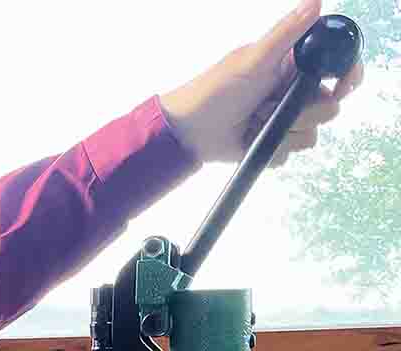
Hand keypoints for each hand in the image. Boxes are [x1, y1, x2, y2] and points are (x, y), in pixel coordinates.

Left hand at [160, 0, 363, 165]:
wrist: (187, 132)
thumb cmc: (213, 91)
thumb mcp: (253, 59)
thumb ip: (286, 33)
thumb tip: (316, 2)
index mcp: (292, 65)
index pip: (336, 66)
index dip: (346, 76)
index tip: (339, 86)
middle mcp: (292, 92)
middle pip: (328, 105)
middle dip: (303, 111)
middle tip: (270, 104)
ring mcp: (284, 119)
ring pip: (312, 133)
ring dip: (283, 131)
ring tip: (255, 121)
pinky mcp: (274, 143)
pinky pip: (291, 152)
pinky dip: (272, 149)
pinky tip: (251, 138)